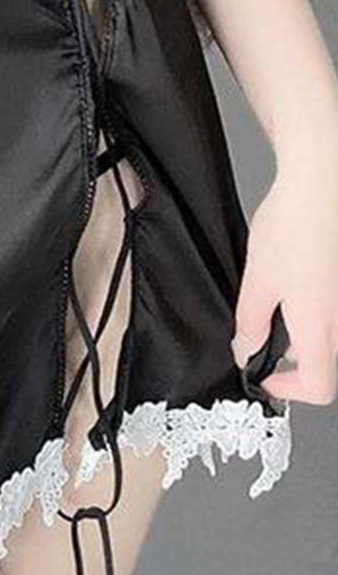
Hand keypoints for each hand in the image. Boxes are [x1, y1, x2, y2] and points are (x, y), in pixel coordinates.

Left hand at [232, 155, 337, 404]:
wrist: (322, 184)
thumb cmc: (294, 227)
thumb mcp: (257, 283)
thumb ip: (251, 323)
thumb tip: (246, 350)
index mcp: (320, 325)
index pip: (320, 387)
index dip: (288, 390)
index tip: (262, 375)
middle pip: (323, 361)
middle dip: (288, 358)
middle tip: (257, 338)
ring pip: (325, 334)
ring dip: (297, 331)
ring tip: (269, 303)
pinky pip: (328, 310)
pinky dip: (306, 309)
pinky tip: (285, 283)